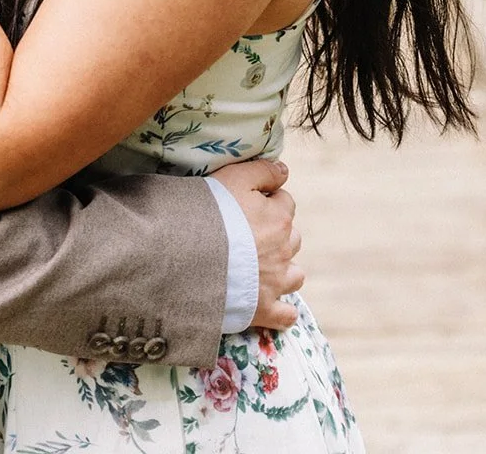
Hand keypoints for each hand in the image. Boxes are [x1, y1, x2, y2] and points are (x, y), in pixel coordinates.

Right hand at [212, 158, 302, 330]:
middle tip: (249, 233)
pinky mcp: (264, 309)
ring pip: (295, 274)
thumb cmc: (210, 211)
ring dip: (284, 269)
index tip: (248, 203)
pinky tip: (274, 305)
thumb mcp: (234, 177)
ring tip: (261, 266)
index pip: (285, 203)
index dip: (268, 200)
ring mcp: (275, 282)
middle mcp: (283, 250)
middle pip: (292, 237)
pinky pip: (287, 315)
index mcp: (278, 218)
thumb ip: (262, 170)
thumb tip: (284, 170)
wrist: (190, 254)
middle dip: (277, 234)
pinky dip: (284, 312)